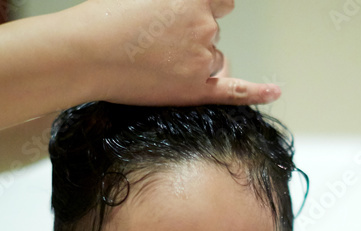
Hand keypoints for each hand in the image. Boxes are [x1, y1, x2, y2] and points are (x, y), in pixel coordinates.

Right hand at [62, 0, 279, 105]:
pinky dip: (258, 91)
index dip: (207, 10)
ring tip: (157, 64)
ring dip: (196, 61)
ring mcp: (202, 60)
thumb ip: (171, 4)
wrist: (85, 54)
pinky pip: (236, 91)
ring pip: (214, 60)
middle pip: (215, 34)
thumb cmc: (104, 20)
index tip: (194, 15)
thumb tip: (178, 13)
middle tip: (158, 43)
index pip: (221, 2)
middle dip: (194, 37)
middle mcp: (205, 28)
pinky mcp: (195, 90)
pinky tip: (275, 91)